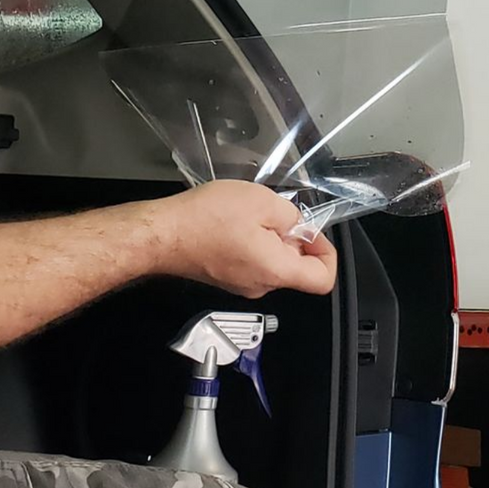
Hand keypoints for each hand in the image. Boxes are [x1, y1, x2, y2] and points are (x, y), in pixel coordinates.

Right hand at [151, 180, 338, 298]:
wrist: (162, 235)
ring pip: (273, 262)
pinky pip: (252, 262)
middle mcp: (261, 286)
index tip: (313, 230)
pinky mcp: (226, 277)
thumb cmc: (206, 219)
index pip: (323, 279)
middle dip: (294, 238)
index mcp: (276, 271)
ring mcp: (241, 285)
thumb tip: (298, 227)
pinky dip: (252, 242)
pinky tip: (233, 223)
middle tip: (275, 212)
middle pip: (297, 268)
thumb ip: (292, 216)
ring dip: (270, 238)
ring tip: (249, 215)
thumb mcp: (262, 202)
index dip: (327, 252)